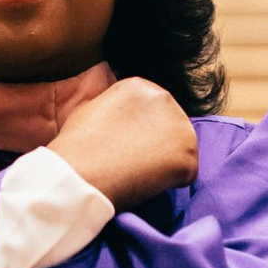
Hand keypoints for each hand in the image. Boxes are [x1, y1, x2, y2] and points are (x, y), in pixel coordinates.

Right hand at [47, 77, 197, 210]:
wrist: (81, 174)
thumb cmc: (78, 146)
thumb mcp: (91, 109)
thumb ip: (115, 108)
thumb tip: (124, 119)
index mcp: (139, 85)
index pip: (152, 109)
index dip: (140, 131)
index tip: (126, 144)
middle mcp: (165, 98)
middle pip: (170, 126)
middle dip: (157, 144)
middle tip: (135, 162)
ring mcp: (180, 126)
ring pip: (181, 149)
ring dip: (165, 163)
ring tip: (138, 173)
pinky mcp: (188, 155)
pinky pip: (185, 173)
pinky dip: (170, 182)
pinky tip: (146, 182)